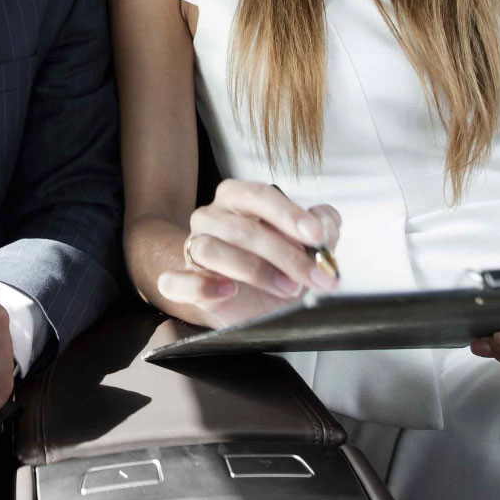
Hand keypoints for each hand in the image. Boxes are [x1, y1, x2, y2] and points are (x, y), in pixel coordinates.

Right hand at [155, 180, 341, 327]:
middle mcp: (212, 217)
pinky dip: (200, 285)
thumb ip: (324, 226)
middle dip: (285, 254)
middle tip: (313, 276)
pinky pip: (175, 281)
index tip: (317, 236)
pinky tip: (228, 290)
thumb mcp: (309, 245)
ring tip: (287, 288)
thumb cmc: (280, 265)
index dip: (290, 215)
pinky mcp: (183, 280)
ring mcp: (193, 247)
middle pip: (241, 229)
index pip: (259, 195)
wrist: (256, 303)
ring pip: (210, 250)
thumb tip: (325, 223)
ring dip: (254, 271)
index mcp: (238, 198)